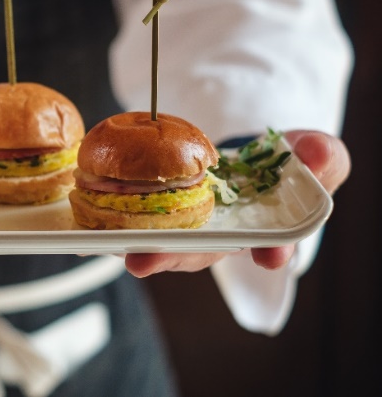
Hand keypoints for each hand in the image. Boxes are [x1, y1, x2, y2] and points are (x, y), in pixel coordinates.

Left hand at [124, 129, 350, 276]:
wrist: (250, 157)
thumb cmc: (285, 164)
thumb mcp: (312, 155)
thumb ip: (322, 158)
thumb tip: (317, 150)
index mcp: (265, 230)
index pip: (270, 246)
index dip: (271, 251)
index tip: (270, 258)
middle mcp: (223, 238)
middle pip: (198, 254)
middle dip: (170, 258)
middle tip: (143, 261)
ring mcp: (191, 230)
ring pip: (162, 245)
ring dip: (135, 247)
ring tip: (111, 248)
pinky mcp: (163, 218)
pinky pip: (138, 227)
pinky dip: (113, 230)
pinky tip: (89, 233)